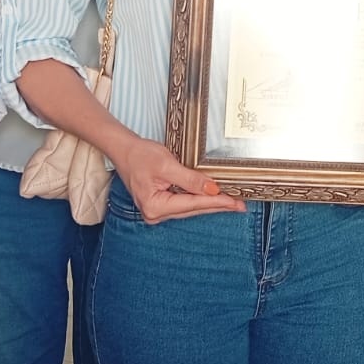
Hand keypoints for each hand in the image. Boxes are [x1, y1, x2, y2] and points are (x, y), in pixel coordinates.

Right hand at [114, 138, 245, 223]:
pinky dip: (199, 200)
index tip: (235, 202)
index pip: (193, 204)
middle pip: (193, 209)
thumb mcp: (167, 164)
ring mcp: (157, 211)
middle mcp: (155, 214)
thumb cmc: (140, 155)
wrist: (123, 149)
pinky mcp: (160, 205)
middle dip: (217, 205)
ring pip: (190, 208)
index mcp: (155, 207)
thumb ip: (190, 179)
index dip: (216, 202)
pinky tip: (213, 198)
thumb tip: (212, 189)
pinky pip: (184, 204)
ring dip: (210, 204)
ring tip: (231, 202)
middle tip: (240, 205)